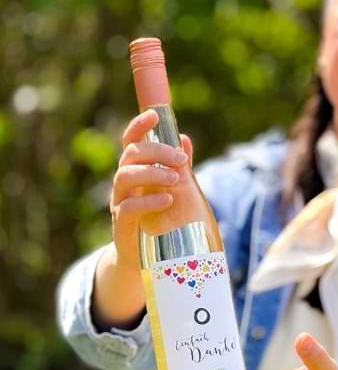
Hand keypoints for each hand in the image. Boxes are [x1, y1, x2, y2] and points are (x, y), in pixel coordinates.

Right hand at [110, 109, 193, 275]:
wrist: (153, 254)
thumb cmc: (165, 216)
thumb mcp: (177, 188)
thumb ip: (180, 166)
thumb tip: (184, 139)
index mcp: (137, 170)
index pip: (131, 142)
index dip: (139, 127)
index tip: (154, 116)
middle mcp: (124, 183)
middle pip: (130, 155)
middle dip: (156, 152)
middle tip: (180, 158)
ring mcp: (120, 202)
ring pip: (124, 177)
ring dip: (152, 173)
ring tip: (176, 178)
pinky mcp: (122, 224)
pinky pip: (129, 207)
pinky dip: (149, 201)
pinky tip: (168, 200)